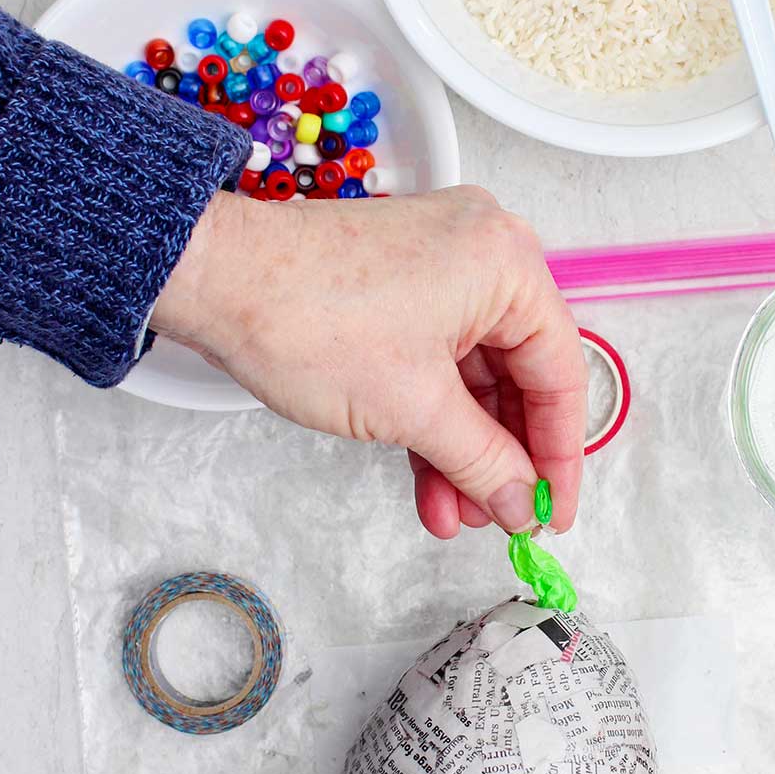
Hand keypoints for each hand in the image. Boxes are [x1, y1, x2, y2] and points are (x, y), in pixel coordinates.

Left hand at [151, 186, 587, 537]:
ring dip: (464, 450)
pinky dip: (434, 421)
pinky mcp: (401, 288)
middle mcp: (485, 254)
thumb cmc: (308, 318)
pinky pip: (438, 363)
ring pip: (474, 379)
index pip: (561, 374)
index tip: (552, 513)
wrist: (213, 281)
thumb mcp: (415, 409)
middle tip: (498, 519)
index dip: (559, 456)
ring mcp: (441, 268)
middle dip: (503, 458)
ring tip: (452, 513)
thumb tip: (524, 505)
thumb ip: (485, 463)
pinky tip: (429, 482)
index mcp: (509, 265)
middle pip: (519, 377)